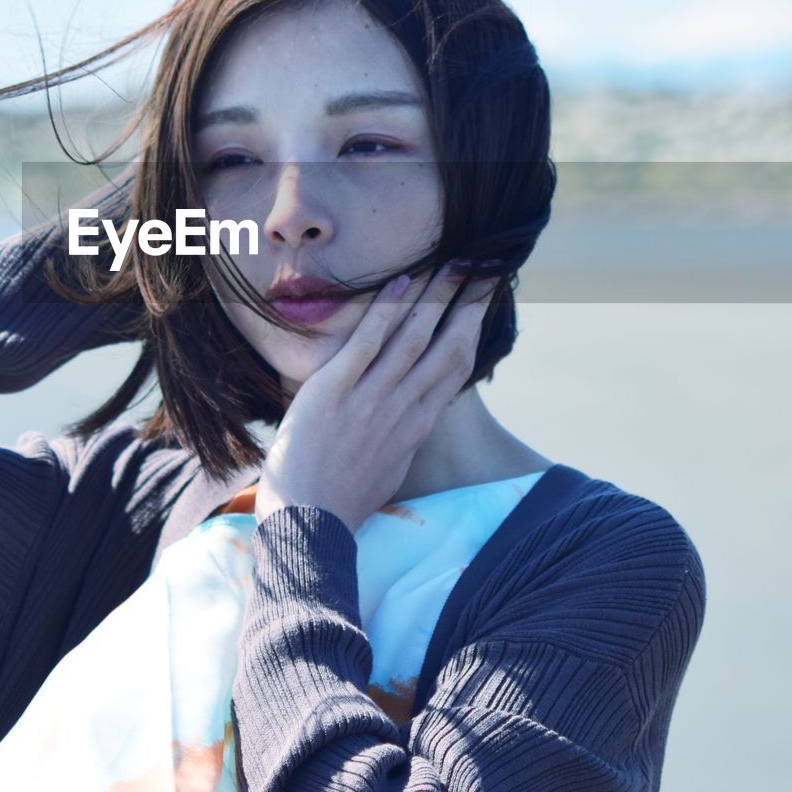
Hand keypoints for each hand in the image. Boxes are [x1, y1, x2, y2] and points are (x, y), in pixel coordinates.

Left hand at [253, 262, 498, 534]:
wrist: (308, 527)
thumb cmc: (341, 502)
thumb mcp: (388, 470)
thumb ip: (402, 437)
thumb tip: (412, 415)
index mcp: (416, 427)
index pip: (454, 368)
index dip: (473, 329)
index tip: (483, 299)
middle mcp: (401, 409)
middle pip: (445, 346)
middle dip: (465, 303)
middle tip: (480, 266)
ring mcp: (369, 400)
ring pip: (411, 338)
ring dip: (433, 296)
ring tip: (449, 263)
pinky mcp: (333, 393)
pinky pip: (365, 344)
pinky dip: (385, 310)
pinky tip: (400, 282)